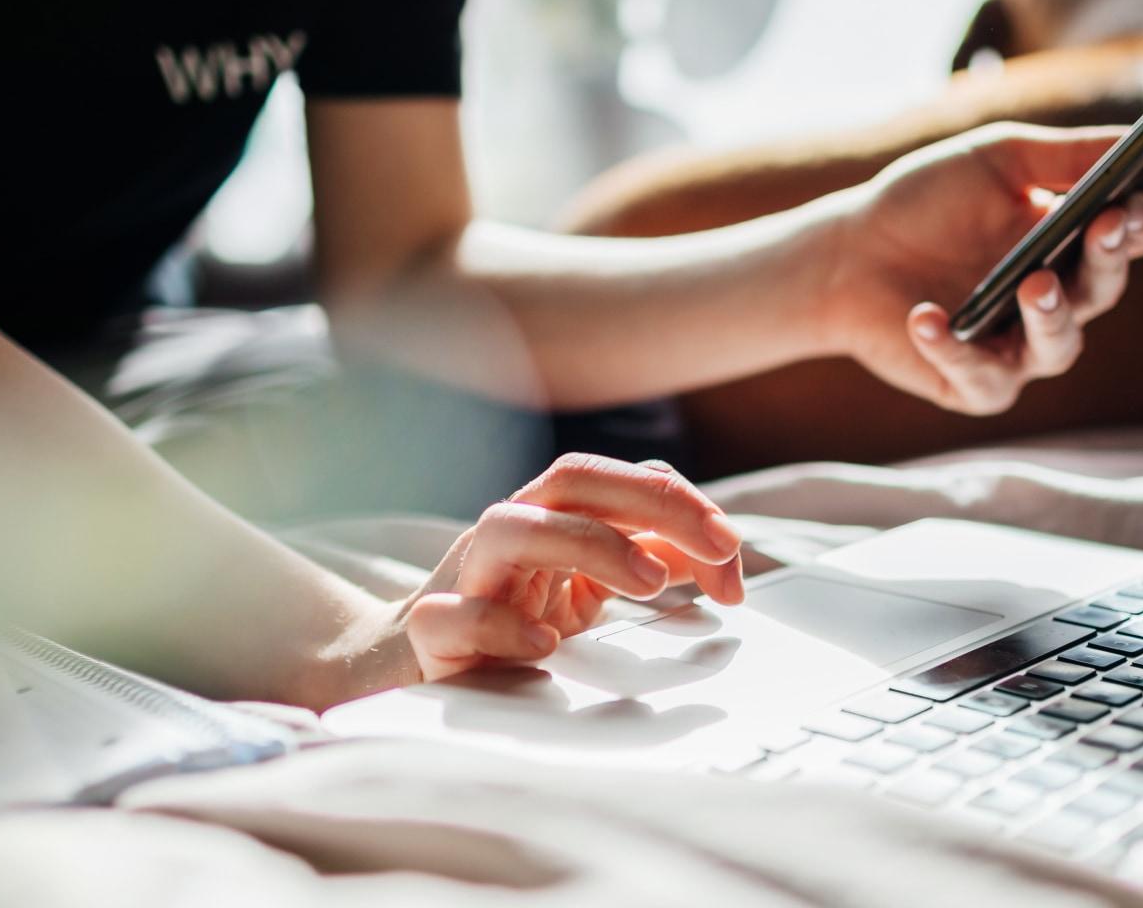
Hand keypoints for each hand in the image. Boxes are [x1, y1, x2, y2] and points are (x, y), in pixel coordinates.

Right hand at [400, 454, 744, 680]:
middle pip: (573, 480)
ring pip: (510, 527)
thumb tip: (716, 558)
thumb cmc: (507, 616)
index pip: (618, 479)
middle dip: (653, 503)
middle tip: (719, 546)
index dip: (681, 504)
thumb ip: (645, 562)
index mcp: (549, 516)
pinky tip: (545, 644)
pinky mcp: (432, 630)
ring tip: (650, 582)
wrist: (411, 663)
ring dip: (588, 543)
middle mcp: (508, 531)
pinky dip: (499, 622)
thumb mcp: (586, 586)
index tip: (731, 549)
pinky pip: (454, 614)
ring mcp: (466, 575)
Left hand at [820, 123, 1142, 414]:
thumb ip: (1064, 155)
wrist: (847, 254)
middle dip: (1108, 258)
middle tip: (1104, 227)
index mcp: (1072, 240)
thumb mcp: (995, 162)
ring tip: (1034, 283)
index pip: (1136, 235)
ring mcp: (1018, 346)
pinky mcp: (973, 384)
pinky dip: (952, 348)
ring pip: (1060, 346)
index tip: (1133, 200)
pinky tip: (927, 316)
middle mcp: (1057, 299)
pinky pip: (979, 376)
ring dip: (1051, 316)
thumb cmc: (925, 202)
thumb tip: (1137, 139)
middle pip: (1105, 288)